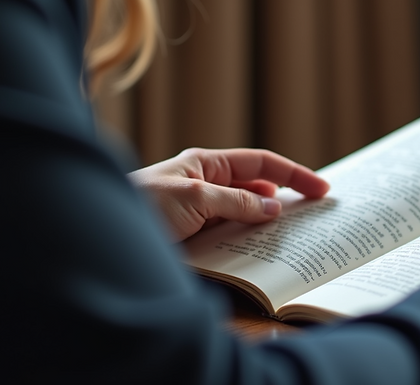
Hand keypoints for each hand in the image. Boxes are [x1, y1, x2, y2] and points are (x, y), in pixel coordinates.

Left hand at [128, 148, 329, 240]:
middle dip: (287, 201)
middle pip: (257, 190)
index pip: (261, 163)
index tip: (321, 189)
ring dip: (267, 228)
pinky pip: (229, 240)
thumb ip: (236, 202)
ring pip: (245, 218)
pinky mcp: (194, 239)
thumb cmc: (140, 206)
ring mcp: (201, 214)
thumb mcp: (194, 198)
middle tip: (316, 216)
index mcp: (207, 165)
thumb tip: (273, 209)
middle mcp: (207, 186)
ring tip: (296, 240)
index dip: (293, 174)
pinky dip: (248, 246)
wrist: (98, 240)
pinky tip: (260, 257)